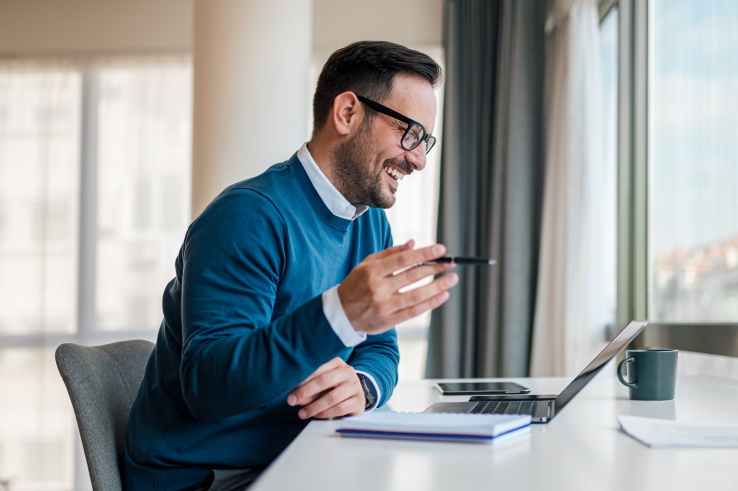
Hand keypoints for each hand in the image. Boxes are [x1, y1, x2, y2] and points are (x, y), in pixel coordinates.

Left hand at [287, 357, 364, 418]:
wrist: (357, 394)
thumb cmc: (335, 387)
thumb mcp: (323, 383)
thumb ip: (310, 388)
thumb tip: (294, 396)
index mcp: (337, 363)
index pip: (317, 370)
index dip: (302, 381)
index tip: (290, 391)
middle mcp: (348, 372)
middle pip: (324, 381)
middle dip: (305, 392)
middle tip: (292, 401)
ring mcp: (355, 386)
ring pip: (332, 397)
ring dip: (314, 406)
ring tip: (302, 413)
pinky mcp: (359, 401)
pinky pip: (339, 408)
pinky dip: (325, 413)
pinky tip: (316, 415)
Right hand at [337, 241, 457, 334]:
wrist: (340, 313)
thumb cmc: (356, 284)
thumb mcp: (366, 264)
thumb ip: (390, 253)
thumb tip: (413, 244)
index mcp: (372, 271)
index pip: (404, 259)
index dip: (424, 254)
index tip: (441, 249)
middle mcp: (379, 288)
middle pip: (413, 276)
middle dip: (435, 268)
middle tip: (451, 263)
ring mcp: (384, 306)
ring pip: (416, 295)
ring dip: (437, 286)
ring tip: (452, 279)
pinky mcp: (389, 320)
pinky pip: (414, 311)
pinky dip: (430, 303)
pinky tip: (443, 295)